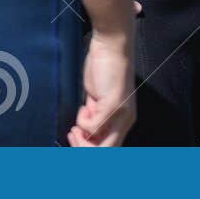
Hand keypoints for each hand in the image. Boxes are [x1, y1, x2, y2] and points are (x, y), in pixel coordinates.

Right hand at [68, 30, 134, 145]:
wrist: (111, 46)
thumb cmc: (104, 69)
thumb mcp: (99, 100)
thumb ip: (94, 118)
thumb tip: (84, 134)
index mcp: (124, 120)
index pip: (109, 149)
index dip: (88, 150)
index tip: (75, 140)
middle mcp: (126, 120)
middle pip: (104, 152)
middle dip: (83, 149)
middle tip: (73, 135)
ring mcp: (121, 114)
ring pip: (100, 145)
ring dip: (82, 139)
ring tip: (75, 126)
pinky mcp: (113, 105)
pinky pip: (93, 126)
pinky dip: (82, 120)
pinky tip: (83, 106)